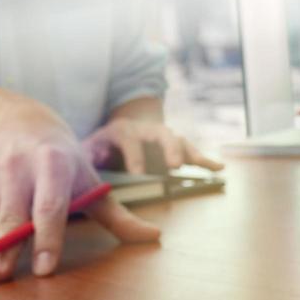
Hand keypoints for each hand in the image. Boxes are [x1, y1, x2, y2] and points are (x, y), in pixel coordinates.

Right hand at [0, 95, 159, 283]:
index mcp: (52, 165)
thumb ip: (116, 214)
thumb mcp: (88, 176)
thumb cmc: (58, 156)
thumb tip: (153, 238)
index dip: (48, 237)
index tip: (45, 267)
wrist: (12, 117)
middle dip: (2, 248)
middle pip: (8, 215)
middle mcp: (15, 169)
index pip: (49, 206)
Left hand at [84, 119, 222, 174]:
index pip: (129, 140)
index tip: (139, 173)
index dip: (134, 155)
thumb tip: (80, 172)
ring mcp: (164, 137)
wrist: (124, 126)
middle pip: (161, 135)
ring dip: (191, 153)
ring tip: (205, 166)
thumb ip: (88, 157)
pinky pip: (192, 152)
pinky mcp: (176, 147)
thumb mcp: (91, 147)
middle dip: (169, 149)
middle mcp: (147, 131)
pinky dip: (205, 160)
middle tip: (174, 166)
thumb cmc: (104, 144)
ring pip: (180, 141)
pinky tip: (219, 169)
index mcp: (123, 130)